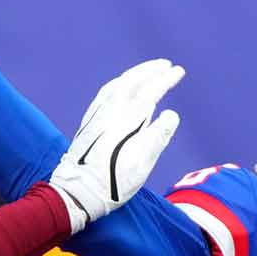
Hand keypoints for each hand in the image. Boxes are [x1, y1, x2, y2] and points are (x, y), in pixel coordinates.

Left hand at [50, 59, 183, 232]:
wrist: (78, 191)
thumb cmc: (114, 181)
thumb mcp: (143, 163)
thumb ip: (159, 135)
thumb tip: (171, 114)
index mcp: (129, 118)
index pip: (151, 90)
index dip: (166, 79)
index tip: (178, 71)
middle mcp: (112, 110)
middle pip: (133, 80)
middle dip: (151, 70)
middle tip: (165, 64)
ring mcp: (98, 113)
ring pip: (118, 83)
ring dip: (135, 74)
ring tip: (147, 71)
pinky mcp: (89, 121)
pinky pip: (105, 92)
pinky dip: (119, 83)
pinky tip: (121, 87)